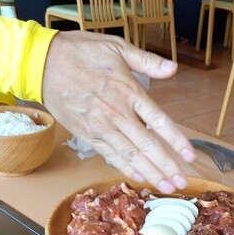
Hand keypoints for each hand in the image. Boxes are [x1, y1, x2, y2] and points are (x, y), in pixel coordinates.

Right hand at [42, 30, 195, 192]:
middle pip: (148, 145)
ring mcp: (102, 126)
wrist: (43, 63)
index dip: (176, 140)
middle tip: (182, 183)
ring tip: (167, 187)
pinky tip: (140, 178)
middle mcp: (118, 113)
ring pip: (131, 155)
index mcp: (129, 91)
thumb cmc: (81, 52)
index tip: (190, 156)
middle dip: (167, 166)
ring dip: (151, 173)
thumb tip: (173, 68)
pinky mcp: (88, 135)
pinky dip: (126, 168)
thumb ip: (147, 61)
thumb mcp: (117, 47)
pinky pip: (111, 155)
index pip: (159, 121)